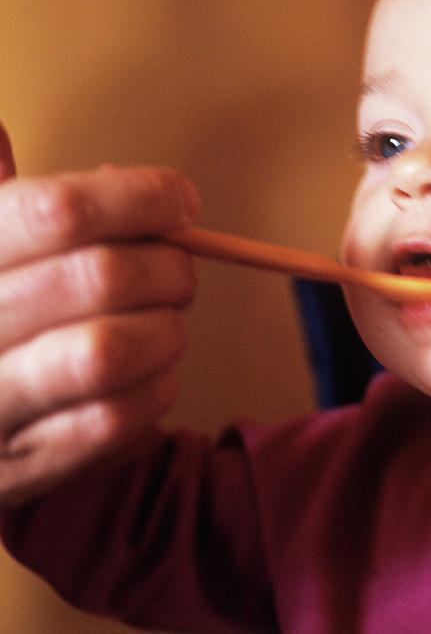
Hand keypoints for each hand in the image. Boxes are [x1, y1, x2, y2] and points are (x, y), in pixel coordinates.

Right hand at [0, 123, 198, 504]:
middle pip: (100, 276)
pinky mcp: (17, 466)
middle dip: (167, 267)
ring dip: (165, 332)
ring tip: (164, 326)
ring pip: (110, 352)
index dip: (140, 196)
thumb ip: (8, 205)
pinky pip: (113, 422)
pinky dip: (155, 390)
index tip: (181, 198)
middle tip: (178, 270)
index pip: (59, 209)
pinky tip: (151, 374)